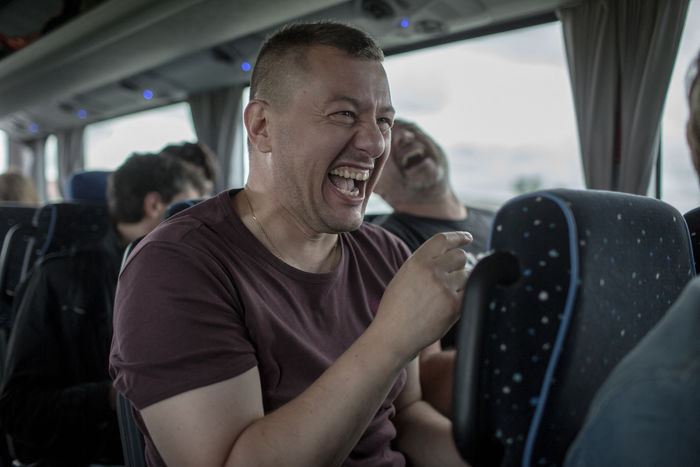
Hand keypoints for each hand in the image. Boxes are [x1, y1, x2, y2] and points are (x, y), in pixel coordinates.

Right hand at [373, 231, 472, 358]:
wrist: (393, 335)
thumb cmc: (396, 309)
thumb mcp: (404, 277)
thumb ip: (424, 264)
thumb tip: (448, 256)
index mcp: (417, 261)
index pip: (443, 239)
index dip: (459, 237)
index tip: (468, 238)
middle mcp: (431, 271)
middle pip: (460, 256)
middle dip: (460, 265)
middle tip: (453, 277)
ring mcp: (444, 288)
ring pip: (468, 275)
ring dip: (463, 282)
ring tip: (446, 296)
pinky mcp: (454, 306)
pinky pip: (470, 293)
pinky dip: (465, 297)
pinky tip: (453, 304)